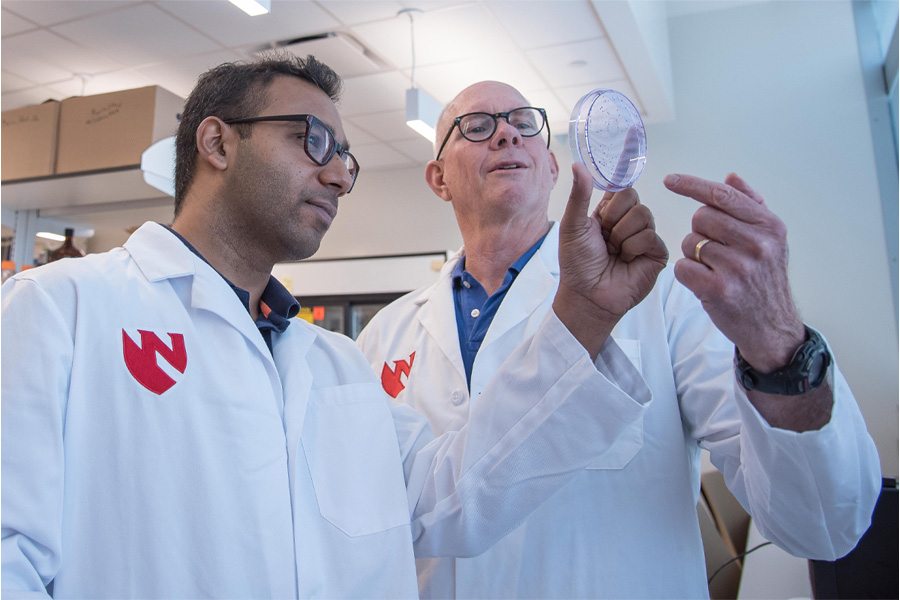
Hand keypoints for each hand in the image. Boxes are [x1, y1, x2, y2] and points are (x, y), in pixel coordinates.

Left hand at [554, 162, 667, 357]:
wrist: (587, 295)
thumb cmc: (577, 264)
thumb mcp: (573, 226)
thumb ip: (579, 195)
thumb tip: (578, 165)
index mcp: (608, 213)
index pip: (621, 186)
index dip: (622, 175)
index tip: (629, 146)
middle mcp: (628, 221)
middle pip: (633, 196)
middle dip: (612, 216)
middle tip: (603, 236)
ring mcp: (644, 236)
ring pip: (643, 215)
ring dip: (621, 235)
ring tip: (613, 252)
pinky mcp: (656, 253)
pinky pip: (650, 236)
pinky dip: (633, 248)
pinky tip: (625, 260)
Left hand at [665, 172, 804, 371]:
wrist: (772, 326)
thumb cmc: (765, 279)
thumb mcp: (771, 239)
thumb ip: (751, 205)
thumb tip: (730, 177)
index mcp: (770, 226)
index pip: (723, 195)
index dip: (692, 184)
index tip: (670, 179)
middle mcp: (757, 244)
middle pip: (701, 217)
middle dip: (699, 230)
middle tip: (714, 250)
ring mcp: (738, 267)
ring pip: (689, 242)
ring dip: (693, 254)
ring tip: (714, 268)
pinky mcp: (719, 289)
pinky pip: (683, 267)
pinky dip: (688, 273)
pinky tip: (705, 282)